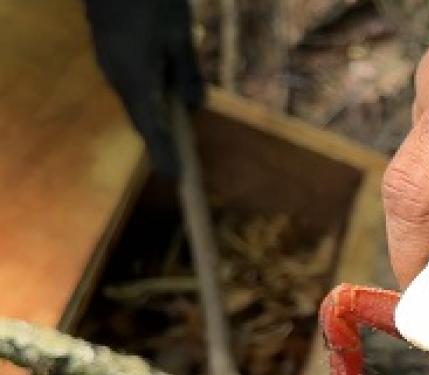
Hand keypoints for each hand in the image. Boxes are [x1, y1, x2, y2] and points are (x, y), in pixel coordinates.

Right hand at [83, 0, 204, 175]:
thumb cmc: (153, 0)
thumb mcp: (180, 36)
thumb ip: (188, 73)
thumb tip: (194, 107)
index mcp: (134, 77)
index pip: (150, 126)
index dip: (164, 152)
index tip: (175, 177)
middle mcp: (116, 76)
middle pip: (141, 117)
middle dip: (160, 142)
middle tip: (179, 169)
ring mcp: (109, 63)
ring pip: (136, 100)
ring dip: (154, 121)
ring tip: (174, 146)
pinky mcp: (109, 52)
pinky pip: (131, 85)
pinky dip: (148, 100)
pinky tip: (164, 106)